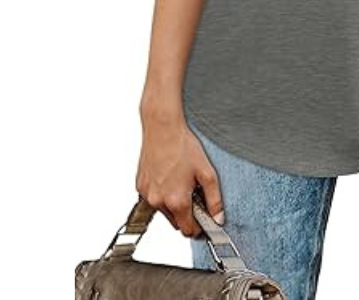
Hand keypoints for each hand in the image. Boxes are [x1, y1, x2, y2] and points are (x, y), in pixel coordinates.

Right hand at [135, 112, 224, 237]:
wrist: (162, 128)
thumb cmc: (183, 146)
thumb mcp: (207, 172)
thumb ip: (214, 199)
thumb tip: (218, 218)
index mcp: (176, 201)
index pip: (187, 230)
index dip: (199, 228)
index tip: (205, 221)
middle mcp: (158, 201)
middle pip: (175, 222)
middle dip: (187, 214)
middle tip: (195, 194)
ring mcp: (147, 194)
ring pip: (163, 211)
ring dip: (173, 203)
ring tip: (182, 181)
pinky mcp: (140, 186)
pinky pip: (153, 198)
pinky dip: (162, 193)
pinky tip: (169, 176)